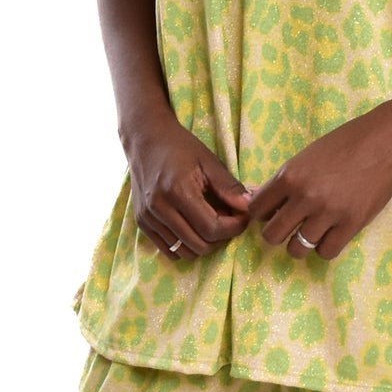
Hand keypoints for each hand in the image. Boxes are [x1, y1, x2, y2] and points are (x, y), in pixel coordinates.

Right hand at [124, 112, 252, 259]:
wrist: (145, 139)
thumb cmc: (180, 147)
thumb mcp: (209, 162)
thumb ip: (229, 187)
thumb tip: (249, 208)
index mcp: (178, 191)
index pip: (212, 228)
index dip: (233, 228)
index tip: (243, 217)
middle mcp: (159, 208)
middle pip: (199, 244)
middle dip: (221, 237)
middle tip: (228, 220)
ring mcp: (148, 218)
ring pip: (184, 252)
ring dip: (204, 243)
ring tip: (210, 222)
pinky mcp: (142, 223)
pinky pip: (168, 251)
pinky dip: (185, 246)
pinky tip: (193, 228)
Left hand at [247, 101, 391, 260]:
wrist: (384, 141)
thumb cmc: (344, 143)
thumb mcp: (306, 156)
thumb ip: (283, 179)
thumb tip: (255, 197)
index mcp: (290, 176)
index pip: (257, 209)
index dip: (262, 214)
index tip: (271, 214)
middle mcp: (305, 197)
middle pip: (272, 235)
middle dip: (277, 234)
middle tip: (288, 228)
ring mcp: (328, 213)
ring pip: (297, 248)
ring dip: (300, 244)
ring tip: (310, 234)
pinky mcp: (351, 224)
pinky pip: (326, 252)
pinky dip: (325, 247)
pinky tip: (330, 235)